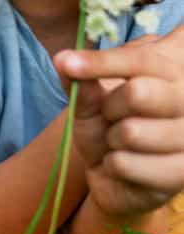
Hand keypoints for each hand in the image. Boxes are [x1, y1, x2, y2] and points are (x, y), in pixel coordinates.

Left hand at [54, 26, 183, 218]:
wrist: (115, 173)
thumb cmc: (107, 125)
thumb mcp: (90, 98)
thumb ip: (82, 79)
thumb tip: (62, 59)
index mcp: (172, 72)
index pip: (141, 61)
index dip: (102, 62)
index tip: (65, 62)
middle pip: (138, 93)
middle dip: (110, 107)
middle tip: (110, 116)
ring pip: (131, 132)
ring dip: (112, 139)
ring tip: (120, 142)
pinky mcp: (183, 174)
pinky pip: (126, 164)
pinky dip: (112, 164)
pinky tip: (124, 165)